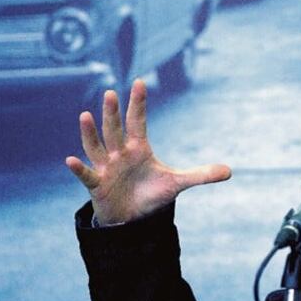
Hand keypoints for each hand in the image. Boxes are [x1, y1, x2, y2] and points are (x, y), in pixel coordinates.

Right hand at [65, 79, 230, 224]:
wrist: (132, 217)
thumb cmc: (151, 194)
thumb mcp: (177, 183)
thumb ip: (201, 175)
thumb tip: (230, 171)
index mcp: (139, 148)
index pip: (138, 121)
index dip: (138, 103)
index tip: (139, 82)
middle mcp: (120, 154)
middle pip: (116, 129)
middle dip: (114, 112)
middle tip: (112, 92)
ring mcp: (106, 168)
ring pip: (97, 147)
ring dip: (90, 133)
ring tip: (85, 115)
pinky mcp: (97, 185)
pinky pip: (87, 176)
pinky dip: (79, 169)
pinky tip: (70, 160)